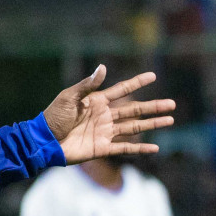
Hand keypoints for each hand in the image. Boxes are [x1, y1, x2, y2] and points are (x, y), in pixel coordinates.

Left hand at [43, 66, 174, 164]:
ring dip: (152, 123)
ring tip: (170, 120)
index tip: (152, 76)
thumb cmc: (53, 117)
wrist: (43, 141)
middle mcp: (104, 116)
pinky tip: (155, 147)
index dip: (136, 83)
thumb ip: (87, 85)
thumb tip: (103, 67)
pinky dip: (140, 148)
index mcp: (96, 101)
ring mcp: (104, 132)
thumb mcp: (69, 98)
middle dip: (153, 107)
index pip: (121, 90)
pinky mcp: (102, 148)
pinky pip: (125, 148)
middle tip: (172, 104)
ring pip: (134, 127)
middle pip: (134, 110)